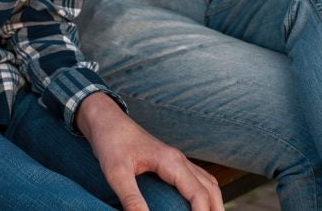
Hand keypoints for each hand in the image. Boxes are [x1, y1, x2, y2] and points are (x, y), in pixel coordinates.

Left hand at [76, 92, 223, 210]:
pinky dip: (204, 193)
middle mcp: (179, 160)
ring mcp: (176, 160)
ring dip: (213, 202)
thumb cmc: (111, 142)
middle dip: (215, 210)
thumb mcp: (116, 173)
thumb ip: (131, 199)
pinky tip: (197, 204)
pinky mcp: (170, 161)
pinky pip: (197, 178)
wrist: (106, 120)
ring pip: (207, 182)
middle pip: (210, 188)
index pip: (199, 193)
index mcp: (171, 162)